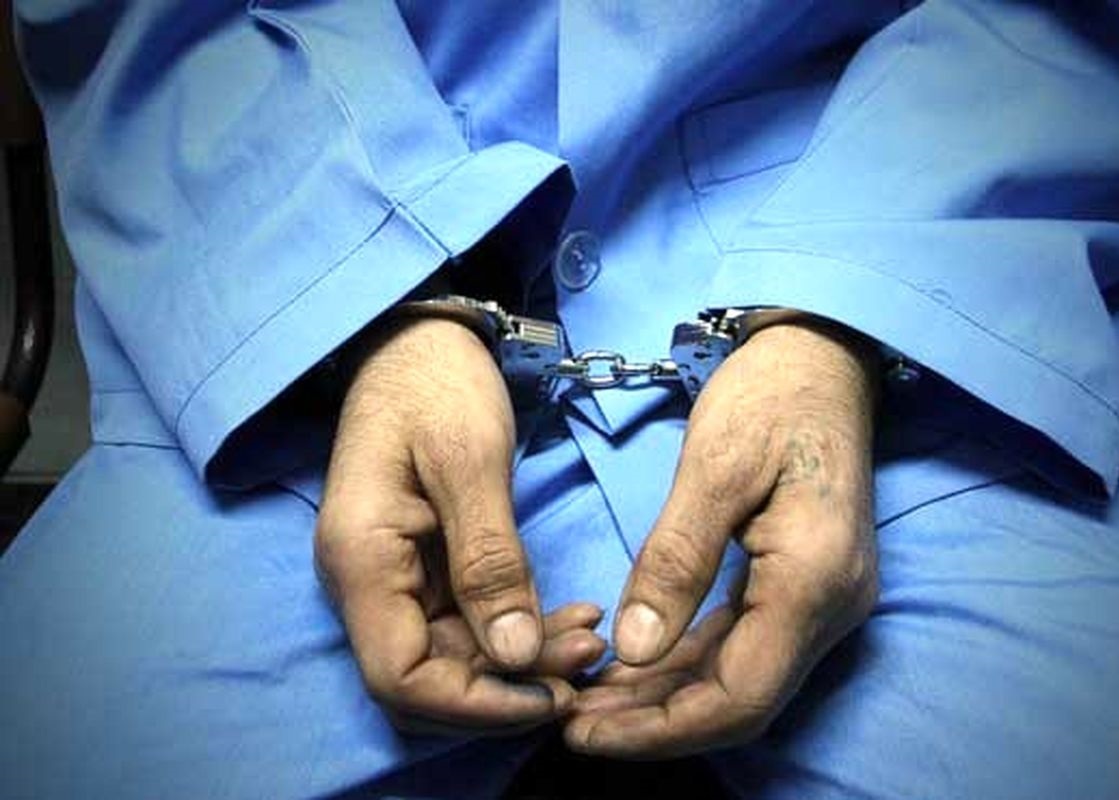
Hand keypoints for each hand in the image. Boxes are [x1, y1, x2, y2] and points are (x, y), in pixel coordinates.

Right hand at [316, 316, 604, 733]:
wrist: (419, 340)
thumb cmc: (438, 382)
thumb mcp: (471, 461)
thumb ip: (489, 559)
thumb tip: (516, 656)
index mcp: (361, 557)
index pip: (401, 677)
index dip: (476, 702)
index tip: (552, 694)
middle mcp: (365, 581)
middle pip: (427, 677)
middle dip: (510, 684)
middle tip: (589, 660)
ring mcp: (391, 575)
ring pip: (451, 656)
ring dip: (521, 660)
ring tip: (591, 639)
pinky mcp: (420, 566)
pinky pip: (464, 622)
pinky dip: (515, 629)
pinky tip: (568, 616)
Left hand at [567, 320, 878, 756]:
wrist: (821, 359)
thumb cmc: (769, 397)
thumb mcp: (713, 467)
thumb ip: (677, 560)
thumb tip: (635, 650)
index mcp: (815, 580)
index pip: (740, 697)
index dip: (660, 729)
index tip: (585, 731)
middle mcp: (832, 608)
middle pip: (739, 701)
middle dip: (654, 723)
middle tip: (572, 721)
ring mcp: (823, 601)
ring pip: (739, 679)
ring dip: (666, 699)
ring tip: (589, 700)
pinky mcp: (805, 587)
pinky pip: (743, 645)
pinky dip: (686, 663)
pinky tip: (634, 663)